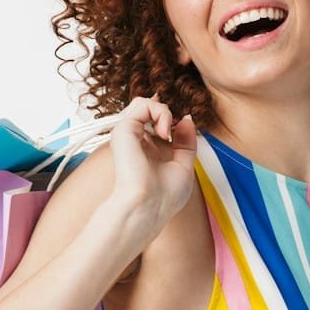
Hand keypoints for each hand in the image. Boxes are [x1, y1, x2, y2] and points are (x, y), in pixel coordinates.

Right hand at [106, 92, 197, 233]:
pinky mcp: (123, 129)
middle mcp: (135, 140)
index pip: (156, 121)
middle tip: (174, 132)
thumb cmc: (164, 196)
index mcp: (146, 148)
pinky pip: (143, 104)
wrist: (147, 207)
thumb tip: (187, 118)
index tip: (183, 130)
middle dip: (167, 114)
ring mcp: (128, 133)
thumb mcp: (184, 165)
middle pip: (148, 109)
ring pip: (144, 102)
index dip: (171, 120)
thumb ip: (186, 141)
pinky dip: (161, 112)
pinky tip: (165, 132)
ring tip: (167, 132)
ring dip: (164, 112)